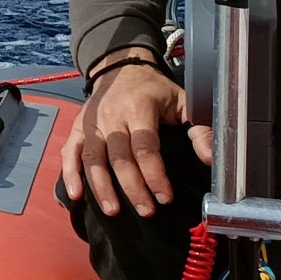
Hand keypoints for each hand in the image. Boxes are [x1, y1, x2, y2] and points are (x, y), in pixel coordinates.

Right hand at [61, 57, 213, 217]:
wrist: (121, 68)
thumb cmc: (155, 91)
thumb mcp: (184, 102)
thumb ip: (200, 129)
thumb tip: (210, 159)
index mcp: (138, 108)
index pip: (145, 147)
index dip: (154, 174)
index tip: (165, 197)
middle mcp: (111, 116)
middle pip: (118, 157)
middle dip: (132, 187)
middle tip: (147, 211)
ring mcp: (91, 123)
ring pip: (93, 159)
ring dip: (101, 187)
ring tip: (113, 211)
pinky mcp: (78, 128)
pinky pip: (70, 152)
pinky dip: (70, 174)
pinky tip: (75, 194)